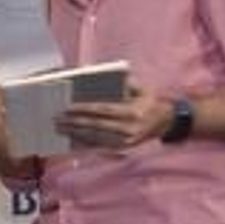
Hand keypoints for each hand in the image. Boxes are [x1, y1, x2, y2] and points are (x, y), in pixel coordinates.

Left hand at [57, 80, 172, 149]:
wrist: (167, 122)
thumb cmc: (151, 102)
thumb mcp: (142, 89)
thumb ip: (125, 83)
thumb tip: (104, 76)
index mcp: (132, 112)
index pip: (103, 110)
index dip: (84, 109)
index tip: (68, 108)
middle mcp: (128, 128)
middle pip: (95, 126)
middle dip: (74, 123)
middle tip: (57, 119)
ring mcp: (125, 141)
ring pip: (95, 138)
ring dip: (76, 133)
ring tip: (60, 129)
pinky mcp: (123, 148)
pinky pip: (100, 146)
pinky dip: (85, 143)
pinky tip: (72, 139)